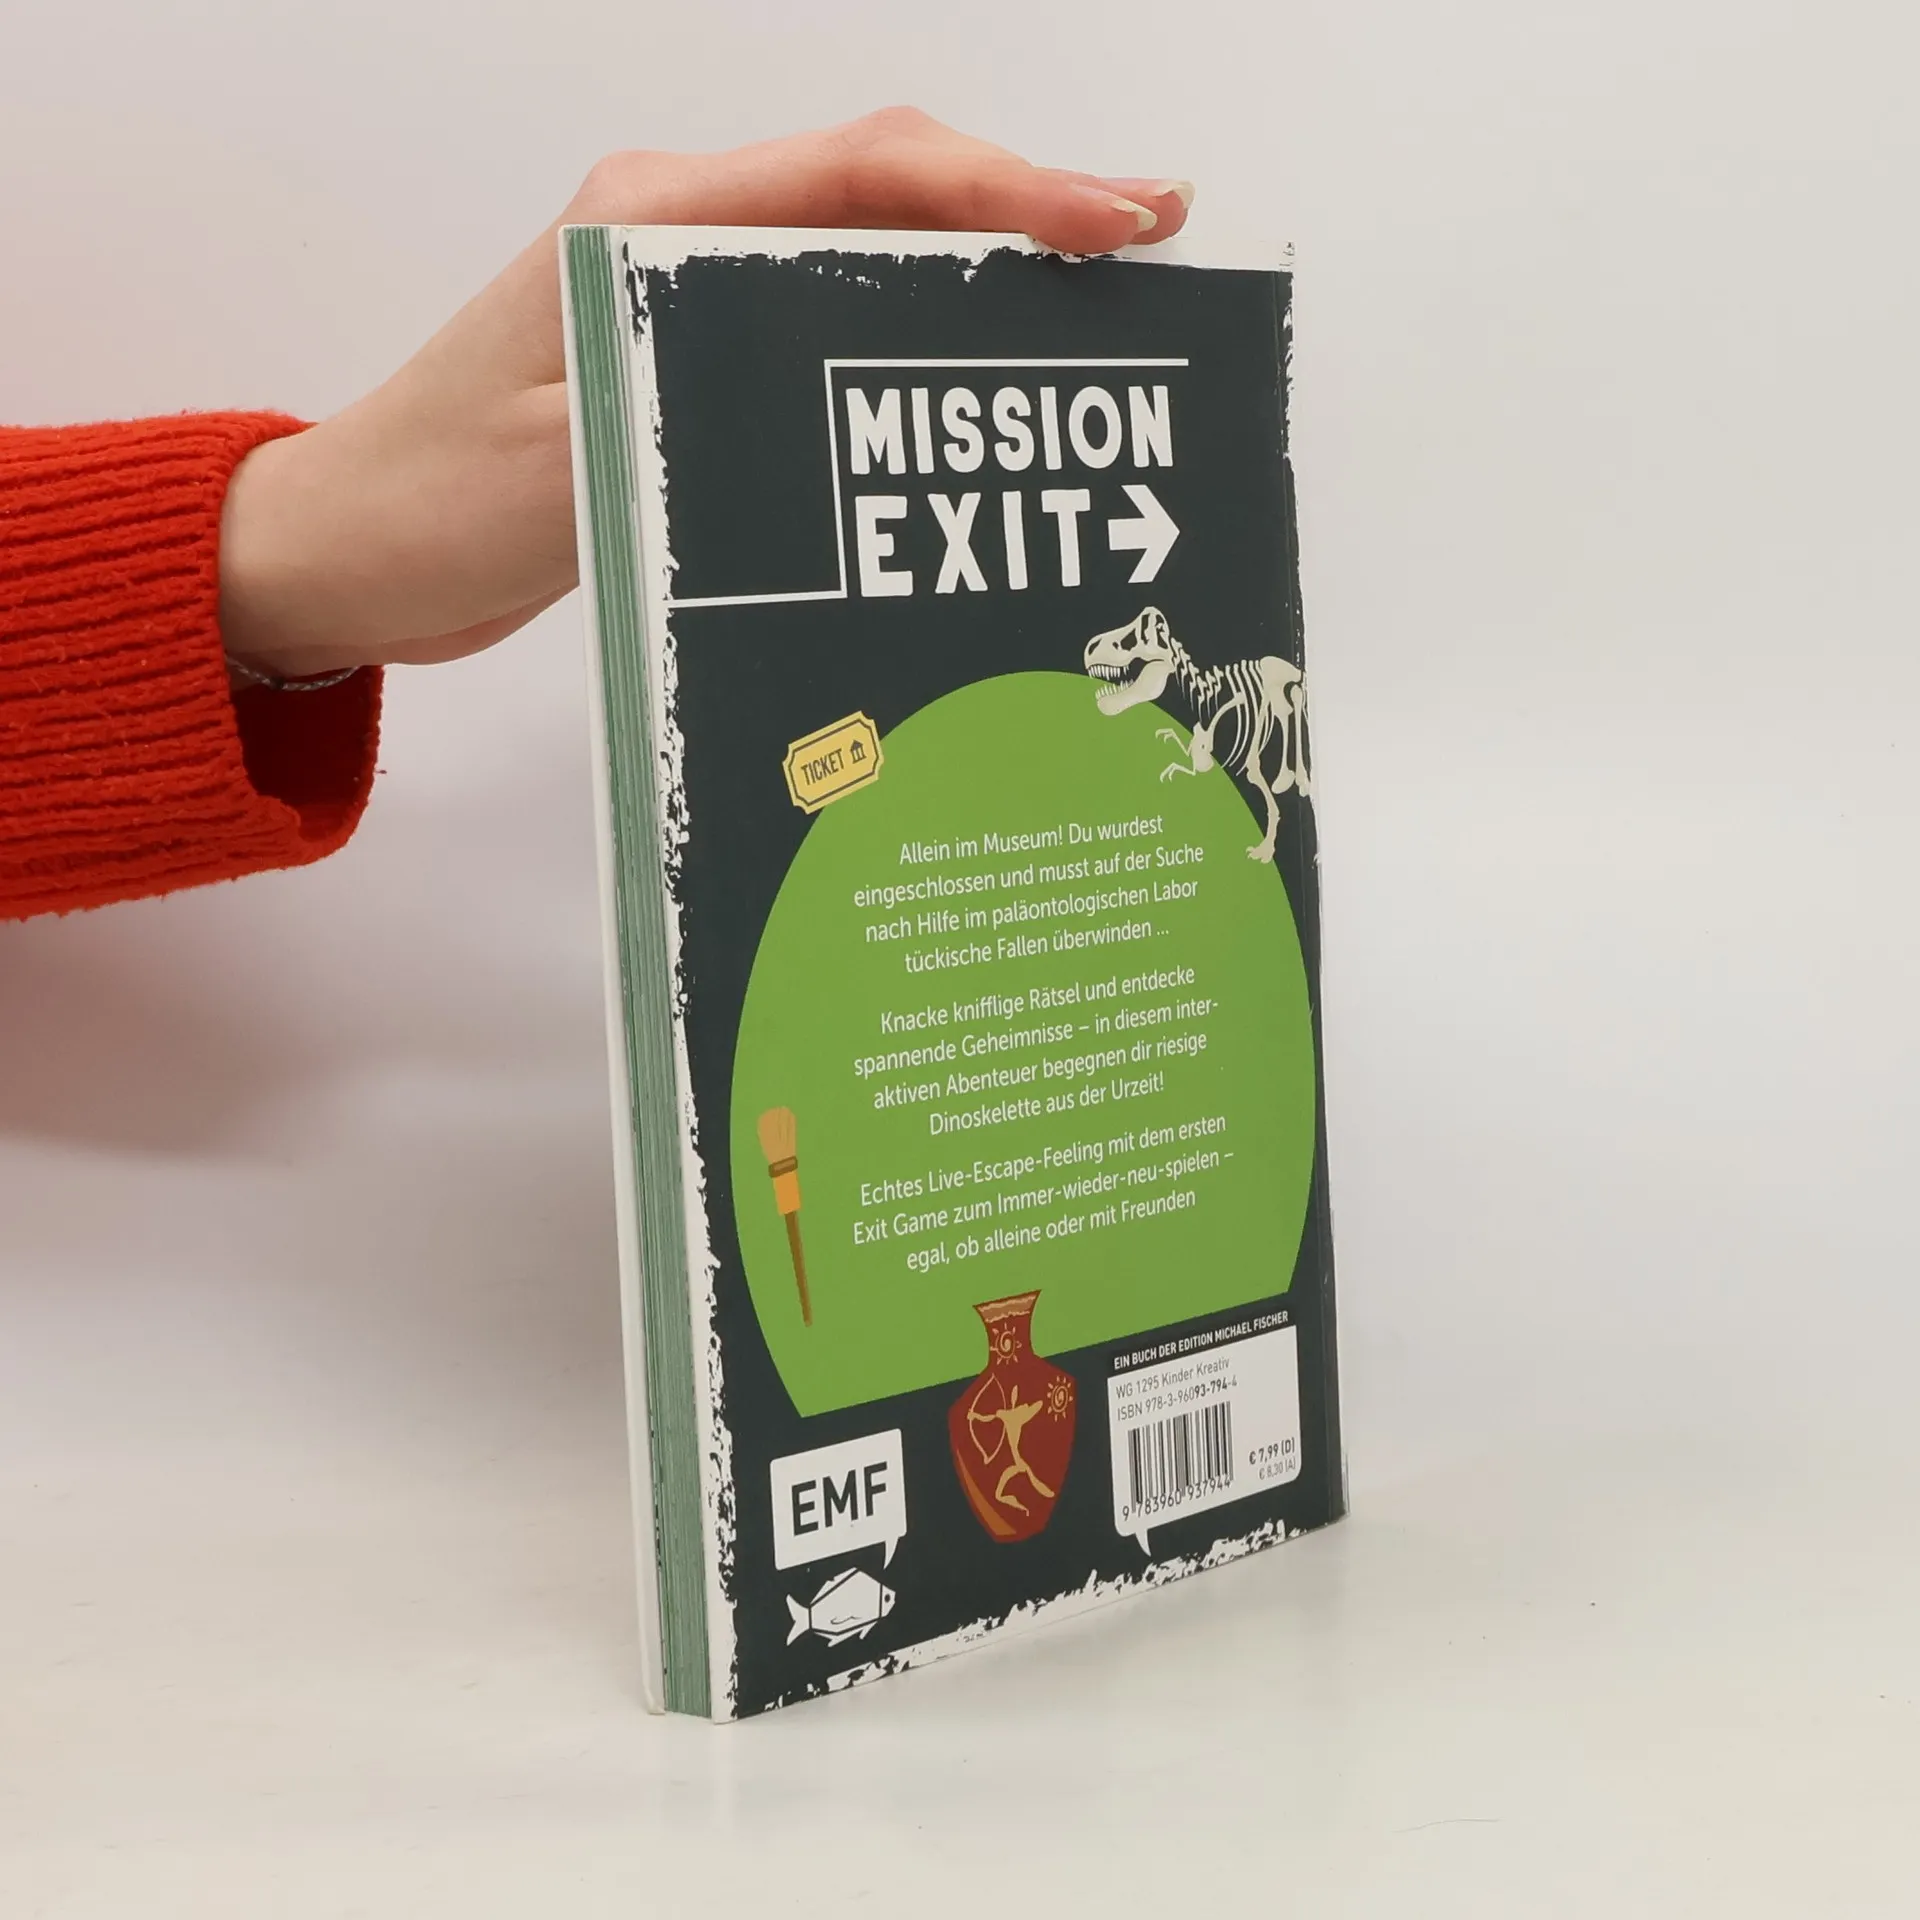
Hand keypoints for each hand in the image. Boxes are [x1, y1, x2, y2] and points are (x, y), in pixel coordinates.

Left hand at [218, 108, 1193, 678]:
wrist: (347, 548)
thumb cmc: (429, 506)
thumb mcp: (570, 469)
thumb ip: (701, 413)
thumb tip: (858, 393)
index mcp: (648, 223)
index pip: (863, 174)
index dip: (1006, 188)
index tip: (1119, 221)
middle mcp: (673, 234)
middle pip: (884, 192)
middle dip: (1026, 212)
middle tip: (1155, 252)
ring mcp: (680, 293)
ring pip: (864, 256)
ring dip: (979, 274)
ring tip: (1096, 318)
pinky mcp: (682, 363)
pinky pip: (822, 327)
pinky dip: (909, 343)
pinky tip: (972, 383)